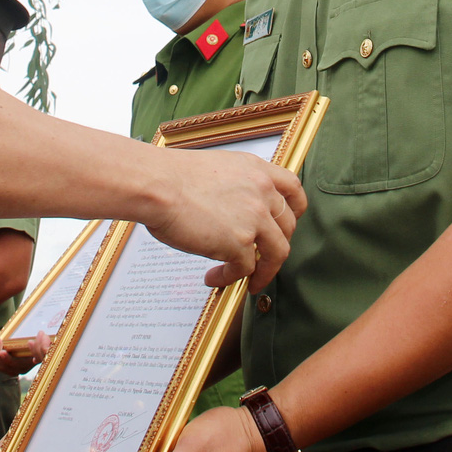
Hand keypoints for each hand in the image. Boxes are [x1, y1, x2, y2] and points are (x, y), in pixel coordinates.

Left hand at [0, 332, 49, 374]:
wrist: (29, 346)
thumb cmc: (36, 344)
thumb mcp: (43, 344)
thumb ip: (44, 342)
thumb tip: (41, 334)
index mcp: (24, 366)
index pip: (13, 366)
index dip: (6, 360)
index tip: (2, 351)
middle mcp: (13, 370)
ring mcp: (3, 369)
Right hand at [145, 149, 304, 290]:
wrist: (156, 185)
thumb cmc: (171, 177)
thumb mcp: (216, 170)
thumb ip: (235, 187)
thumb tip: (232, 211)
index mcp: (256, 170)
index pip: (293, 189)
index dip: (295, 210)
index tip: (289, 222)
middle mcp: (262, 192)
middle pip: (288, 225)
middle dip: (277, 245)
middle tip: (262, 257)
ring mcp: (255, 218)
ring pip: (277, 252)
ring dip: (264, 271)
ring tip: (250, 281)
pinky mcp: (240, 243)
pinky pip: (245, 269)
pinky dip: (231, 278)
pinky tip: (215, 277)